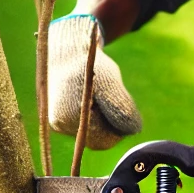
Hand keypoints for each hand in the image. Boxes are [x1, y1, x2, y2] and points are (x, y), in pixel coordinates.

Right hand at [47, 14, 141, 148]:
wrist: (67, 52)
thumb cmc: (90, 64)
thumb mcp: (109, 81)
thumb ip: (120, 106)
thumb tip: (134, 130)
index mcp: (71, 115)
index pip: (104, 140)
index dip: (119, 129)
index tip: (123, 108)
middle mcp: (61, 125)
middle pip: (97, 140)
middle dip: (110, 125)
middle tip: (113, 100)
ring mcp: (59, 125)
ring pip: (91, 135)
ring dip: (102, 121)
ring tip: (100, 97)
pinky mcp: (59, 121)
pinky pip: (83, 129)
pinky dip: (93, 118)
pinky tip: (93, 100)